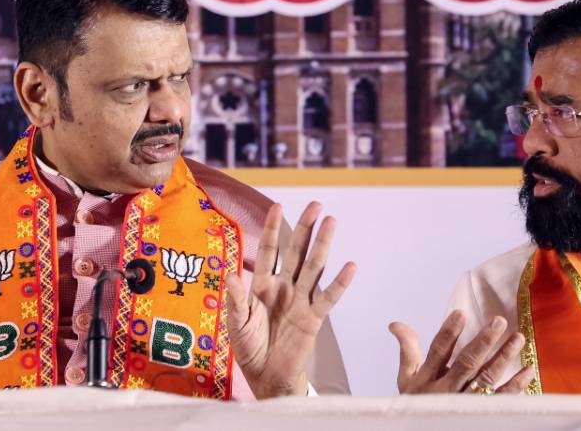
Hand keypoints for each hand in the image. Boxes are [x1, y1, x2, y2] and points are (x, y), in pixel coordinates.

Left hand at [225, 202, 356, 398]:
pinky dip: (340, 282)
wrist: (266, 377)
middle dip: (305, 228)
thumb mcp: (236, 323)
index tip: (277, 205)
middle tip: (316, 204)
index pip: (269, 251)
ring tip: (332, 222)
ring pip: (314, 267)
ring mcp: (300, 301)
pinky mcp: (313, 319)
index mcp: (262, 285)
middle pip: (296, 252)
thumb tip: (230, 275)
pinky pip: (328, 298)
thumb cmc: (249, 348)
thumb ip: (235, 300)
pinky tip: (350, 266)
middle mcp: (284, 287)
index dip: (272, 229)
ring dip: (322, 245)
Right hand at [389, 311, 534, 394]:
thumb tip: (395, 324)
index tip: (460, 313)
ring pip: (486, 379)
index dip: (448, 333)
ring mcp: (465, 403)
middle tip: (499, 321)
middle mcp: (446, 391)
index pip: (438, 352)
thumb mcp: (407, 380)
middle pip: (466, 364)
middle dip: (483, 342)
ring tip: (518, 338)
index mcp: (427, 379)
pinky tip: (528, 370)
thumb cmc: (418, 403)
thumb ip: (407, 351)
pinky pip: (501, 399)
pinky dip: (516, 385)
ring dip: (503, 358)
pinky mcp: (481, 414)